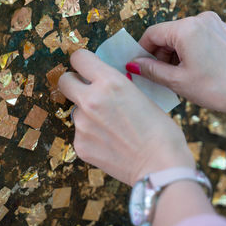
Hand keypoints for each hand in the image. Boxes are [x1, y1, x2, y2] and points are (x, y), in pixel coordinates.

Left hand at [58, 50, 194, 185]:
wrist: (160, 166)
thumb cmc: (161, 131)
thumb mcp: (142, 96)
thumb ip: (118, 87)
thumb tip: (106, 84)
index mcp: (110, 82)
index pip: (79, 58)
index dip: (83, 62)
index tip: (87, 68)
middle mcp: (91, 100)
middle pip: (65, 81)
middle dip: (74, 83)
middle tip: (88, 91)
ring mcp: (82, 124)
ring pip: (75, 110)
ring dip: (87, 113)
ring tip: (110, 127)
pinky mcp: (80, 145)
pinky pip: (80, 133)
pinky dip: (91, 135)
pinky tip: (109, 143)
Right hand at [126, 11, 225, 113]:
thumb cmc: (218, 88)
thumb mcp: (178, 81)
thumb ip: (151, 70)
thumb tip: (133, 65)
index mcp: (187, 28)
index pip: (152, 34)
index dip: (142, 52)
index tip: (139, 69)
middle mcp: (199, 19)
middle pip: (166, 35)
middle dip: (159, 55)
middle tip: (158, 78)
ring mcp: (212, 23)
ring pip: (179, 37)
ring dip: (173, 55)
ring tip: (176, 78)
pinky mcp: (219, 30)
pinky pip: (193, 38)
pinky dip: (186, 52)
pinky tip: (190, 70)